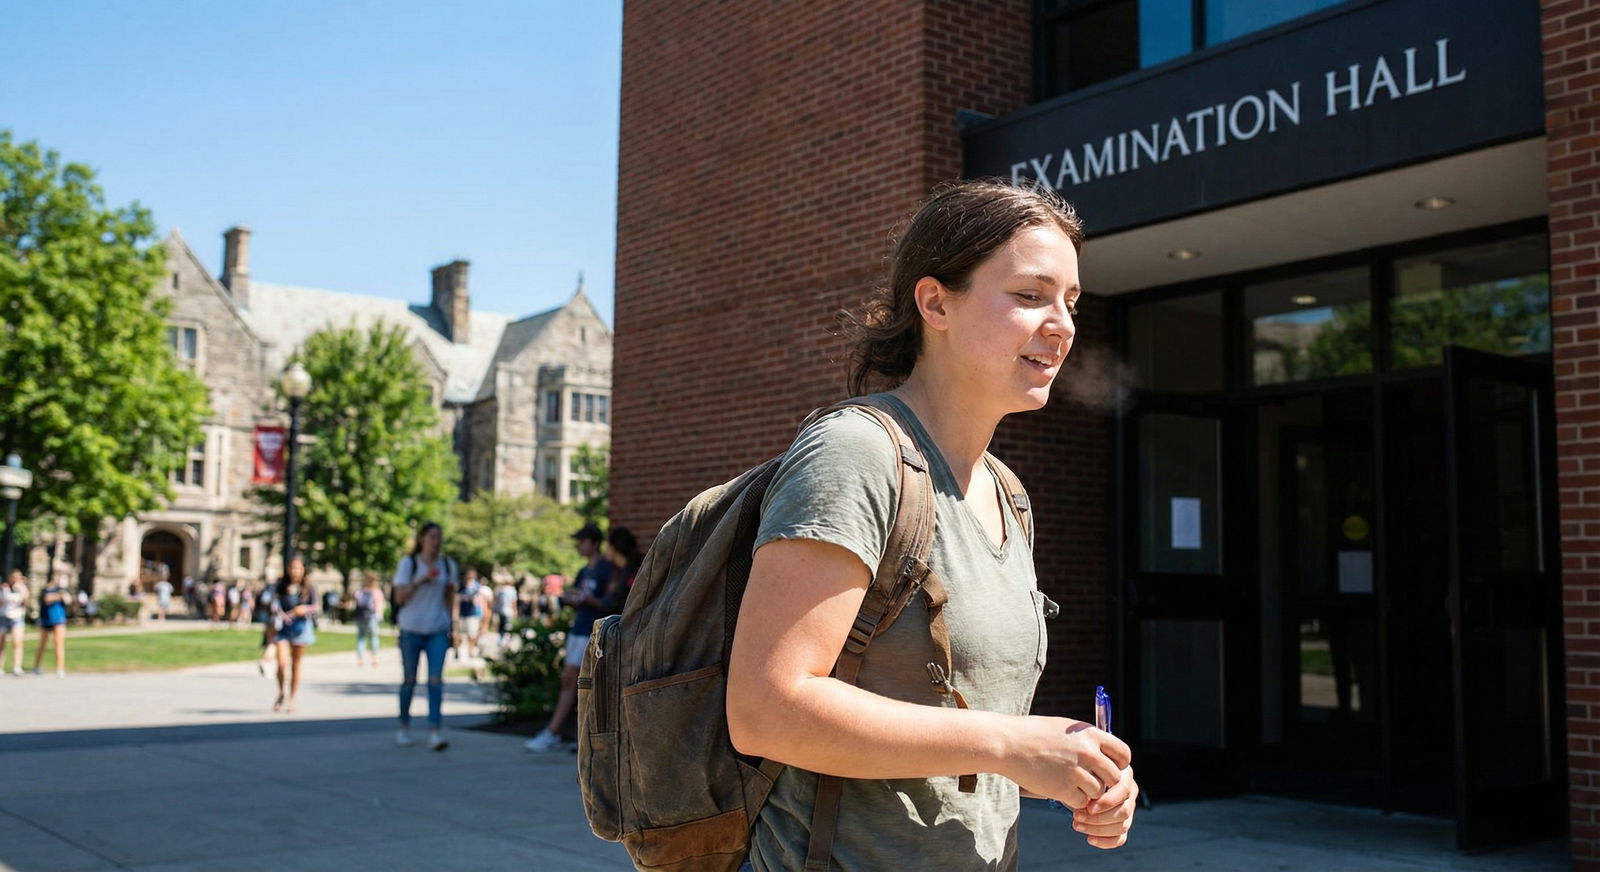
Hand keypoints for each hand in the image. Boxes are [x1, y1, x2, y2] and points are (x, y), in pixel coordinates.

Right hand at [1006, 717, 1128, 812]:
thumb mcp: (1066, 729)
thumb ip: (1088, 741)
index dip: (1120, 764)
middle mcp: (1087, 752)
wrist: (1008, 743)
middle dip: (1106, 783)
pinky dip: (1075, 800)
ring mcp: (1075, 771)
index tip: (1110, 769)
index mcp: (1090, 734)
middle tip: (1092, 782)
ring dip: (1089, 793)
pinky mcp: (1062, 788)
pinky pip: (1081, 802)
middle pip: (1115, 777)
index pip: (1123, 754)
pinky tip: (1062, 791)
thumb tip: (1107, 757)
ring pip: (1099, 792)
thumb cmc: (1034, 734)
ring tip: (1072, 785)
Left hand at [1072, 765, 1137, 848]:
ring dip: (1098, 829)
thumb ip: (1091, 779)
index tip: (1088, 807)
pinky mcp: (1122, 825)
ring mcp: (1128, 810)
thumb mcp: (1085, 771)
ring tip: (1077, 825)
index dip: (1107, 802)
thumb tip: (1089, 799)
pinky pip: (1120, 838)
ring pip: (1122, 826)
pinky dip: (1105, 841)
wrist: (1078, 782)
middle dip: (1099, 818)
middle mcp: (1130, 793)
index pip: (1124, 791)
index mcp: (1124, 776)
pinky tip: (1089, 838)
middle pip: (1123, 812)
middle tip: (1077, 816)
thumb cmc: (1081, 773)